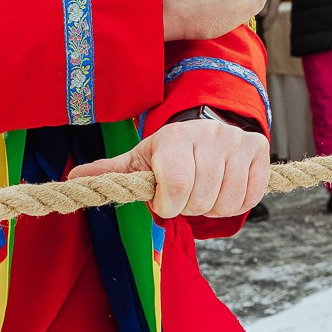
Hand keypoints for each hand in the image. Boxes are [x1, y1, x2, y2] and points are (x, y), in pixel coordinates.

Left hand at [70, 117, 269, 218]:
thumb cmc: (169, 151)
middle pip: (201, 199)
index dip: (167, 204)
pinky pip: (251, 196)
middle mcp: (209, 135)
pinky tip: (224, 189)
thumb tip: (72, 179)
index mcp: (174, 138)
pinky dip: (236, 202)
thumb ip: (110, 172)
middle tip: (185, 195)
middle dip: (189, 207)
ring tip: (204, 191)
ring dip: (213, 207)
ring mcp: (237, 142)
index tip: (163, 200)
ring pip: (227, 201)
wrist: (209, 124)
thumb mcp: (140, 159)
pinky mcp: (259, 151)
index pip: (176, 188)